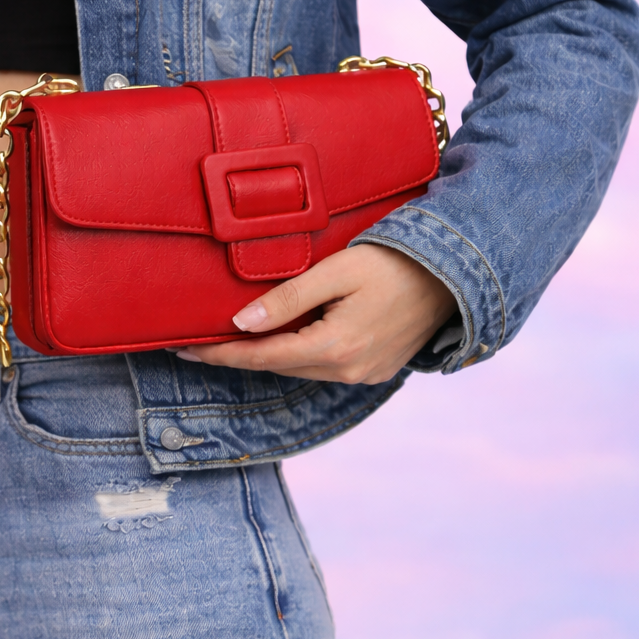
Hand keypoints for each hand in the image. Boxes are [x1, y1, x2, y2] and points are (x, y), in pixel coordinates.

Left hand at [179, 243, 457, 383]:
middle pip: (276, 366)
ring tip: (230, 341)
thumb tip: (241, 322)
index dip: (220, 353)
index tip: (185, 348)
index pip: (260, 356)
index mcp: (334, 348)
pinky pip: (322, 368)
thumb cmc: (394, 262)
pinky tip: (278, 340)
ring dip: (266, 356)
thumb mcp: (337, 271)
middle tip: (198, 341)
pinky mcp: (375, 370)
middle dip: (237, 355)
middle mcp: (348, 372)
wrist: (453, 273)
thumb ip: (288, 298)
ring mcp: (364, 376)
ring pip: (299, 369)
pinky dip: (296, 356)